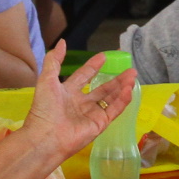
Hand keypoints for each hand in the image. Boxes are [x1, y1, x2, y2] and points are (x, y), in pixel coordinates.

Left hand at [20, 47, 136, 158]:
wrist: (46, 136)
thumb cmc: (45, 108)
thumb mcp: (46, 79)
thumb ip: (54, 60)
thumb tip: (63, 42)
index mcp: (67, 92)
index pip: (84, 76)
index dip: (93, 66)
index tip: (103, 57)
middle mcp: (81, 103)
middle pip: (102, 89)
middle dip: (116, 79)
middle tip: (130, 69)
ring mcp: (91, 114)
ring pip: (111, 99)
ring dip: (122, 87)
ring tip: (132, 76)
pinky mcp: (99, 125)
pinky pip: (113, 111)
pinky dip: (122, 101)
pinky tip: (128, 90)